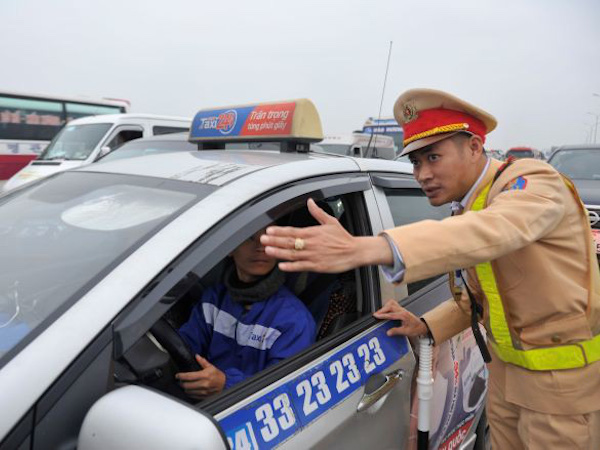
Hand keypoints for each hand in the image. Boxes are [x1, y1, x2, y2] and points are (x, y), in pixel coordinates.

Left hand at [176, 355, 225, 398]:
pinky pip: (193, 396)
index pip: (189, 376)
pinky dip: (189, 393)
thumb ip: (203, 362)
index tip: (177, 375)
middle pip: (187, 385)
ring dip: (184, 388)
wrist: (226, 385)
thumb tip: (197, 356)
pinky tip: (189, 390)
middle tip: (180, 380)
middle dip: (181, 382)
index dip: (181, 376)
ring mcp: (203, 391)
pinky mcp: (204, 396)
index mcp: (205, 375)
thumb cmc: (218, 376)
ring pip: (188, 391)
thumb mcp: (211, 367)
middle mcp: (203, 384)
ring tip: (184, 385)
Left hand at [260, 198, 391, 271]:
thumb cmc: (343, 237)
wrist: (355, 251)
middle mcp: (311, 244)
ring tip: (267, 250)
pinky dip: (291, 266)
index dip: (280, 230)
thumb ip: (317, 212)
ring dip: (279, 252)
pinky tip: (281, 266)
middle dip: (274, 240)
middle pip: (289, 242)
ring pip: (292, 254)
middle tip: (263, 239)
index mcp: (313, 232)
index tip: (269, 230)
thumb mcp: (331, 221)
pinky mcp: (317, 266)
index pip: (292, 231)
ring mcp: (313, 255)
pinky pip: (301, 266)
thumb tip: (310, 202)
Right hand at [373, 299, 428, 336]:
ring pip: (391, 303)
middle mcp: (402, 311)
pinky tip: (386, 310)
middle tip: (376, 314)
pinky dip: (388, 306)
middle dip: (382, 310)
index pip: (391, 314)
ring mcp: (402, 309)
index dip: (383, 315)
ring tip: (380, 312)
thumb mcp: (406, 332)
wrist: (422, 326)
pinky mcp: (402, 309)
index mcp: (403, 315)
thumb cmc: (416, 328)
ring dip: (385, 307)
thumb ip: (397, 331)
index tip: (376, 315)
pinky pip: (394, 304)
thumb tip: (388, 332)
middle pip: (390, 306)